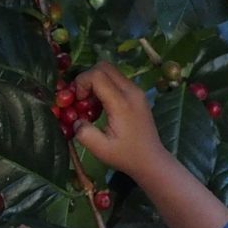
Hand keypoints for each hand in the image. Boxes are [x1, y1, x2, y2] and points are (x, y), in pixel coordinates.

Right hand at [71, 64, 168, 179]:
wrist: (151, 160)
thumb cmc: (126, 156)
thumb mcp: (100, 150)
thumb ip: (84, 133)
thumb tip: (75, 120)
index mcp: (122, 103)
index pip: (97, 75)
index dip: (81, 83)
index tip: (78, 102)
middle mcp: (131, 91)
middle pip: (104, 67)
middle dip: (87, 79)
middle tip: (82, 99)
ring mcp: (136, 91)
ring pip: (110, 71)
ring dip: (95, 82)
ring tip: (91, 104)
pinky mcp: (137, 94)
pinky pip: (117, 80)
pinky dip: (104, 87)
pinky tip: (102, 106)